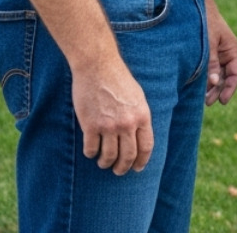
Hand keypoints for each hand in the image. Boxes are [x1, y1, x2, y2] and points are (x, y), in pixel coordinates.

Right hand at [74, 58, 153, 174]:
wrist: (97, 66)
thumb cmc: (118, 79)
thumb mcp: (138, 96)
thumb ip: (139, 116)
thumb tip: (140, 135)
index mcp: (142, 116)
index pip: (146, 147)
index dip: (142, 161)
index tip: (137, 168)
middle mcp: (127, 124)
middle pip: (128, 156)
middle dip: (123, 168)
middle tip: (118, 171)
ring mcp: (109, 126)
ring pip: (109, 156)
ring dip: (106, 163)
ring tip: (103, 163)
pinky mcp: (91, 125)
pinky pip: (91, 149)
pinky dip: (91, 153)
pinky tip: (91, 152)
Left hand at [204, 0, 236, 105]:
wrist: (196, 3)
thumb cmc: (205, 21)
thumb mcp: (208, 44)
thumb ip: (211, 63)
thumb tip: (214, 83)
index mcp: (232, 49)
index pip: (235, 74)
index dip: (230, 89)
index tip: (222, 101)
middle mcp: (227, 52)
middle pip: (225, 76)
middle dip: (218, 90)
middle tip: (208, 102)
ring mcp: (218, 51)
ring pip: (217, 73)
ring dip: (211, 85)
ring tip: (203, 98)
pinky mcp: (209, 50)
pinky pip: (210, 67)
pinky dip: (206, 76)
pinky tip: (198, 85)